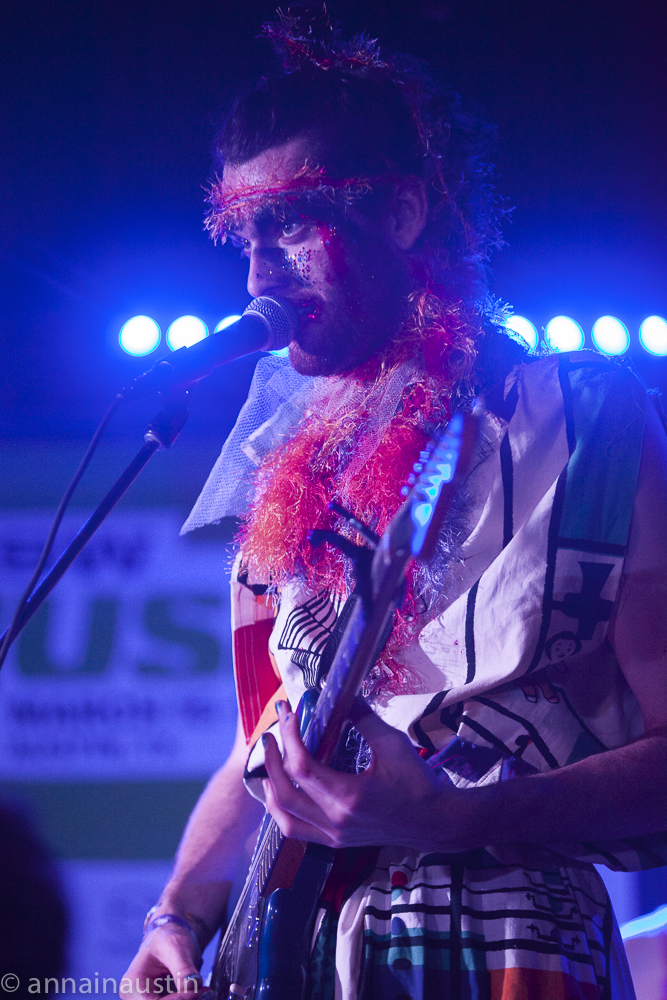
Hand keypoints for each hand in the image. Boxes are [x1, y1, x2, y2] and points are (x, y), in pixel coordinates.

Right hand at [121, 923, 208, 997]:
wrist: (170, 937)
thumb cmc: (168, 938)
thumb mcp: (175, 947)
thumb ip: (183, 968)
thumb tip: (193, 986)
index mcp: (132, 985)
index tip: (197, 990)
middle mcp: (136, 998)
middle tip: (205, 991)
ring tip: (204, 990)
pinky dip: (189, 999)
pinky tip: (200, 992)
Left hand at [262, 702, 468, 851]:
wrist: (436, 821)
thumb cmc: (418, 782)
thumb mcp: (392, 743)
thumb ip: (362, 718)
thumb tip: (342, 694)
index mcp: (349, 797)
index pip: (303, 768)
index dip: (289, 738)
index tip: (288, 714)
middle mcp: (336, 822)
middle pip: (285, 794)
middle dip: (271, 761)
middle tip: (269, 735)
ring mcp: (335, 837)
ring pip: (284, 820)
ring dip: (271, 790)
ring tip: (268, 764)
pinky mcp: (336, 842)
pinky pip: (297, 830)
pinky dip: (282, 810)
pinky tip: (283, 789)